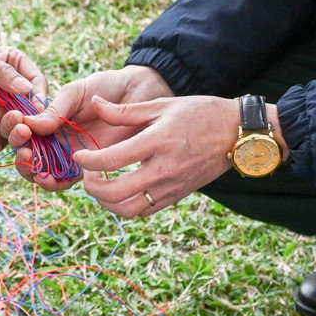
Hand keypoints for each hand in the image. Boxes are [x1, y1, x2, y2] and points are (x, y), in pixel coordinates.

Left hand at [0, 46, 47, 139]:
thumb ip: (0, 71)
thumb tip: (28, 89)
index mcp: (12, 64)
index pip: (36, 80)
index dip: (38, 96)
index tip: (34, 110)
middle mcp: (11, 87)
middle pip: (33, 107)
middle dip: (26, 118)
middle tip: (13, 122)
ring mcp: (2, 108)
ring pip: (22, 124)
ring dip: (13, 131)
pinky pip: (6, 138)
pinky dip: (2, 143)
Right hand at [0, 65, 174, 190]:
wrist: (139, 94)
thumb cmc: (106, 87)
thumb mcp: (76, 92)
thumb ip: (54, 108)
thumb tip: (30, 124)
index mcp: (47, 119)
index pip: (20, 129)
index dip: (11, 128)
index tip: (14, 120)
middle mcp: (54, 139)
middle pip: (25, 153)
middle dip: (17, 149)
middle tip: (22, 139)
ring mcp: (69, 154)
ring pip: (40, 170)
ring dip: (29, 169)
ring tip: (29, 159)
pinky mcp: (87, 168)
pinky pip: (64, 181)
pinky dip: (51, 182)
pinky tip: (46, 177)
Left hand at [72, 93, 241, 217]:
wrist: (236, 134)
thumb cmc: (200, 113)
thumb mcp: (162, 105)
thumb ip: (124, 110)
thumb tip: (94, 104)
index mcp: (158, 142)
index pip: (111, 160)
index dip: (87, 160)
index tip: (78, 154)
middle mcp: (164, 169)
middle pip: (115, 192)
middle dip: (92, 186)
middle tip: (87, 174)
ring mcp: (171, 186)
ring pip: (128, 209)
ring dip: (106, 202)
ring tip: (100, 185)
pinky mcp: (177, 196)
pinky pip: (144, 211)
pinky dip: (125, 206)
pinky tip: (120, 191)